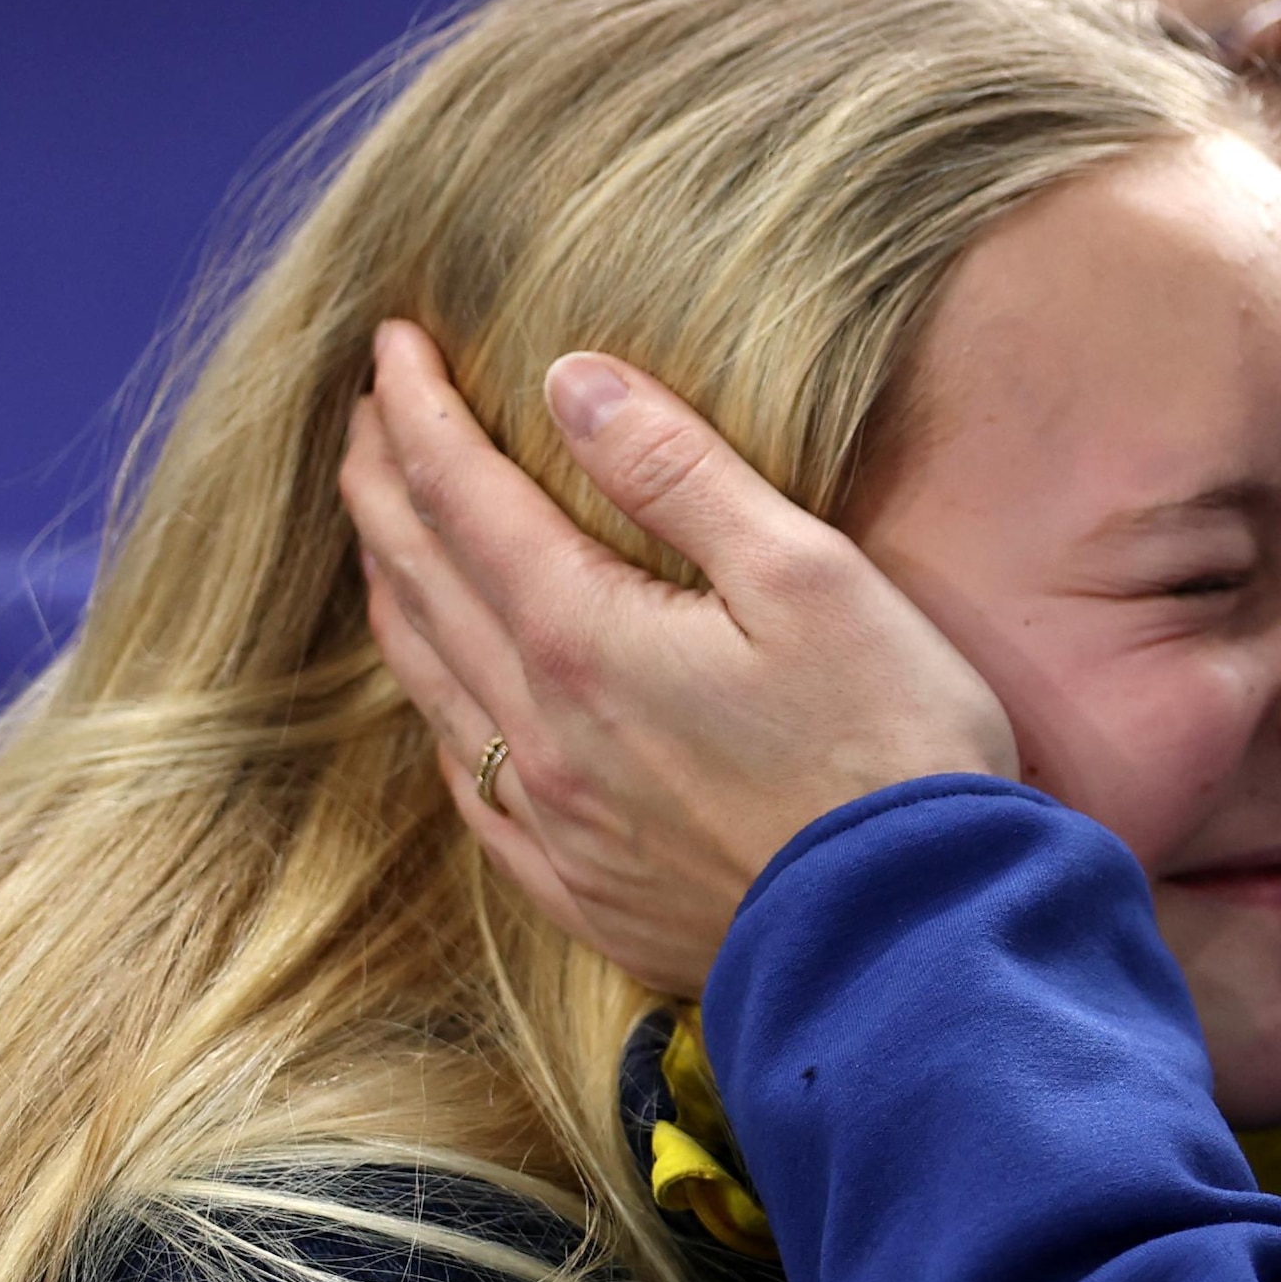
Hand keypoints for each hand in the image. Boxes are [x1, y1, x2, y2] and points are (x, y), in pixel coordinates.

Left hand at [342, 322, 1017, 995]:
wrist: (912, 939)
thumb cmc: (889, 747)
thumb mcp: (808, 575)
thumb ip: (681, 472)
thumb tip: (571, 380)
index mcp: (583, 636)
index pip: (463, 495)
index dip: (421, 410)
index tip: (393, 342)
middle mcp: (538, 729)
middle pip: (422, 580)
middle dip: (383, 483)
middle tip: (367, 412)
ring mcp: (550, 821)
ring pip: (428, 679)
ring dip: (393, 585)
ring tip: (382, 526)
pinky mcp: (579, 890)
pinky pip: (468, 783)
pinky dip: (437, 707)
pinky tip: (446, 692)